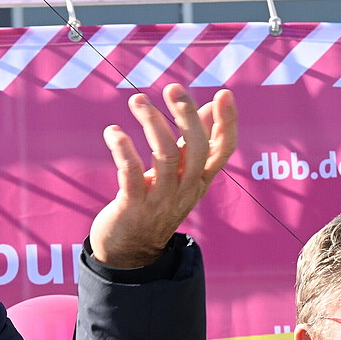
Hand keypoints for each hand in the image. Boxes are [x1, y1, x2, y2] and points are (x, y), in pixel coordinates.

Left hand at [89, 84, 237, 267]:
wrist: (128, 251)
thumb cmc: (153, 204)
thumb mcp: (179, 176)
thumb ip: (192, 142)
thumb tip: (209, 106)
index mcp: (199, 180)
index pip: (223, 150)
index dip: (227, 122)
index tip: (225, 93)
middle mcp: (185, 189)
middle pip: (195, 147)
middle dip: (186, 114)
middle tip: (172, 88)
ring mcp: (160, 199)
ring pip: (164, 156)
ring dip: (151, 123)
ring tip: (137, 100)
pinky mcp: (132, 206)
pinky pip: (131, 173)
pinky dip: (123, 149)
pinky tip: (113, 132)